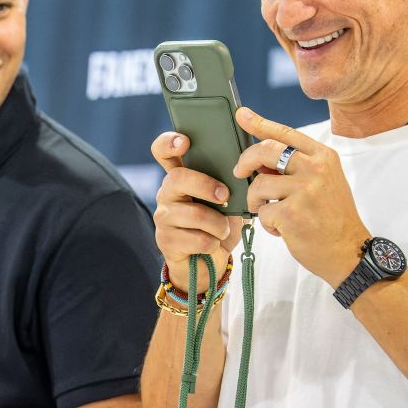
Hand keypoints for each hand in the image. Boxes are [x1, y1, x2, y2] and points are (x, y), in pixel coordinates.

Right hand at [149, 131, 243, 294]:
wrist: (208, 265)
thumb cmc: (219, 227)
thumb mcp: (228, 202)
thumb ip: (230, 184)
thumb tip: (244, 171)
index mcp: (181, 177)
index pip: (163, 151)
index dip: (169, 142)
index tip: (185, 142)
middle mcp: (167, 193)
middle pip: (178, 178)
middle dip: (206, 186)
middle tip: (225, 197)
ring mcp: (163, 217)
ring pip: (194, 213)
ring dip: (218, 224)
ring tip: (223, 230)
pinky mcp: (165, 240)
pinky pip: (196, 238)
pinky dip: (213, 243)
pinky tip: (213, 245)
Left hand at [232, 107, 370, 286]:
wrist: (349, 251)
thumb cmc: (332, 218)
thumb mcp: (323, 182)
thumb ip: (297, 167)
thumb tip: (260, 158)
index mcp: (323, 157)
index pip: (285, 133)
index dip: (260, 123)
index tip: (241, 115)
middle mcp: (315, 168)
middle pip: (266, 151)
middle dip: (245, 161)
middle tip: (239, 172)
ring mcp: (304, 190)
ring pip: (259, 184)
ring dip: (258, 202)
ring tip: (272, 213)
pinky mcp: (291, 213)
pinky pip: (262, 212)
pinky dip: (267, 223)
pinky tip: (282, 229)